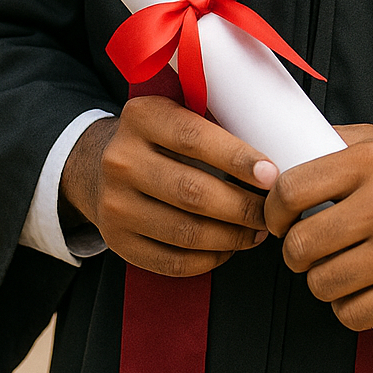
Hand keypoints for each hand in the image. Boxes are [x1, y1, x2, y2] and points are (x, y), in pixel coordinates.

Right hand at [59, 96, 278, 276]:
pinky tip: (229, 248)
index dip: (237, 158)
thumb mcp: (175, 111)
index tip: (272, 174)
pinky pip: (171, 261)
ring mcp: (115, 204)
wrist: (97, 164)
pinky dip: (209, 260)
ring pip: (185, 232)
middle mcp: (121, 160)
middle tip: (271, 211)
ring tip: (257, 232)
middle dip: (242, 206)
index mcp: (140, 117)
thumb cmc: (159, 137)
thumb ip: (212, 120)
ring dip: (231, 237)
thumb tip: (274, 142)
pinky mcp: (117, 240)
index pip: (194, 138)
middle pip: (192, 191)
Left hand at [263, 124, 372, 330]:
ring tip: (330, 269)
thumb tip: (283, 153)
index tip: (278, 218)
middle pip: (303, 243)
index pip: (294, 189)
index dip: (274, 209)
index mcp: (372, 161)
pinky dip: (345, 309)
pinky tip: (352, 293)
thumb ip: (335, 142)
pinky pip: (353, 314)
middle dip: (293, 251)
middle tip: (303, 248)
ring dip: (318, 282)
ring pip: (323, 283)